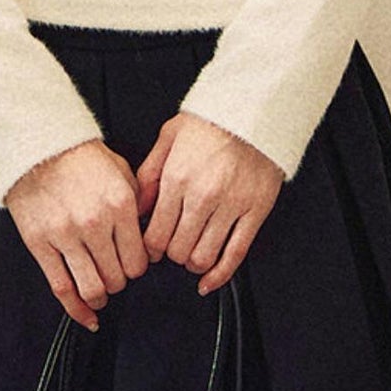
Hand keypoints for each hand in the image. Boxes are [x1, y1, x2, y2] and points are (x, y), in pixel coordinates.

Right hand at [3, 139, 149, 330]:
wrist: (38, 147)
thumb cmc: (81, 158)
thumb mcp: (122, 172)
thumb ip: (138, 205)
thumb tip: (149, 238)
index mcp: (119, 206)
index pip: (138, 260)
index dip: (138, 269)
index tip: (133, 267)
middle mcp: (95, 224)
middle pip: (117, 278)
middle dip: (120, 282)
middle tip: (116, 276)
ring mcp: (66, 236)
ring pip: (92, 288)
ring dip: (100, 298)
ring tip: (101, 295)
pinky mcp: (41, 244)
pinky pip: (62, 288)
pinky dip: (76, 310)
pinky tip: (86, 316)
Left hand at [135, 111, 283, 294]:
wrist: (254, 109)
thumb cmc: (211, 122)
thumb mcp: (168, 139)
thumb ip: (148, 175)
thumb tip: (134, 209)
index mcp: (177, 178)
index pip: (155, 234)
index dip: (149, 249)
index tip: (152, 249)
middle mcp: (203, 196)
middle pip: (178, 250)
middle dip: (171, 256)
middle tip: (173, 248)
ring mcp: (231, 206)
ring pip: (204, 257)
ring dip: (194, 263)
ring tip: (192, 255)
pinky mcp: (255, 211)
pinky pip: (236, 254)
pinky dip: (221, 275)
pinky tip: (210, 280)